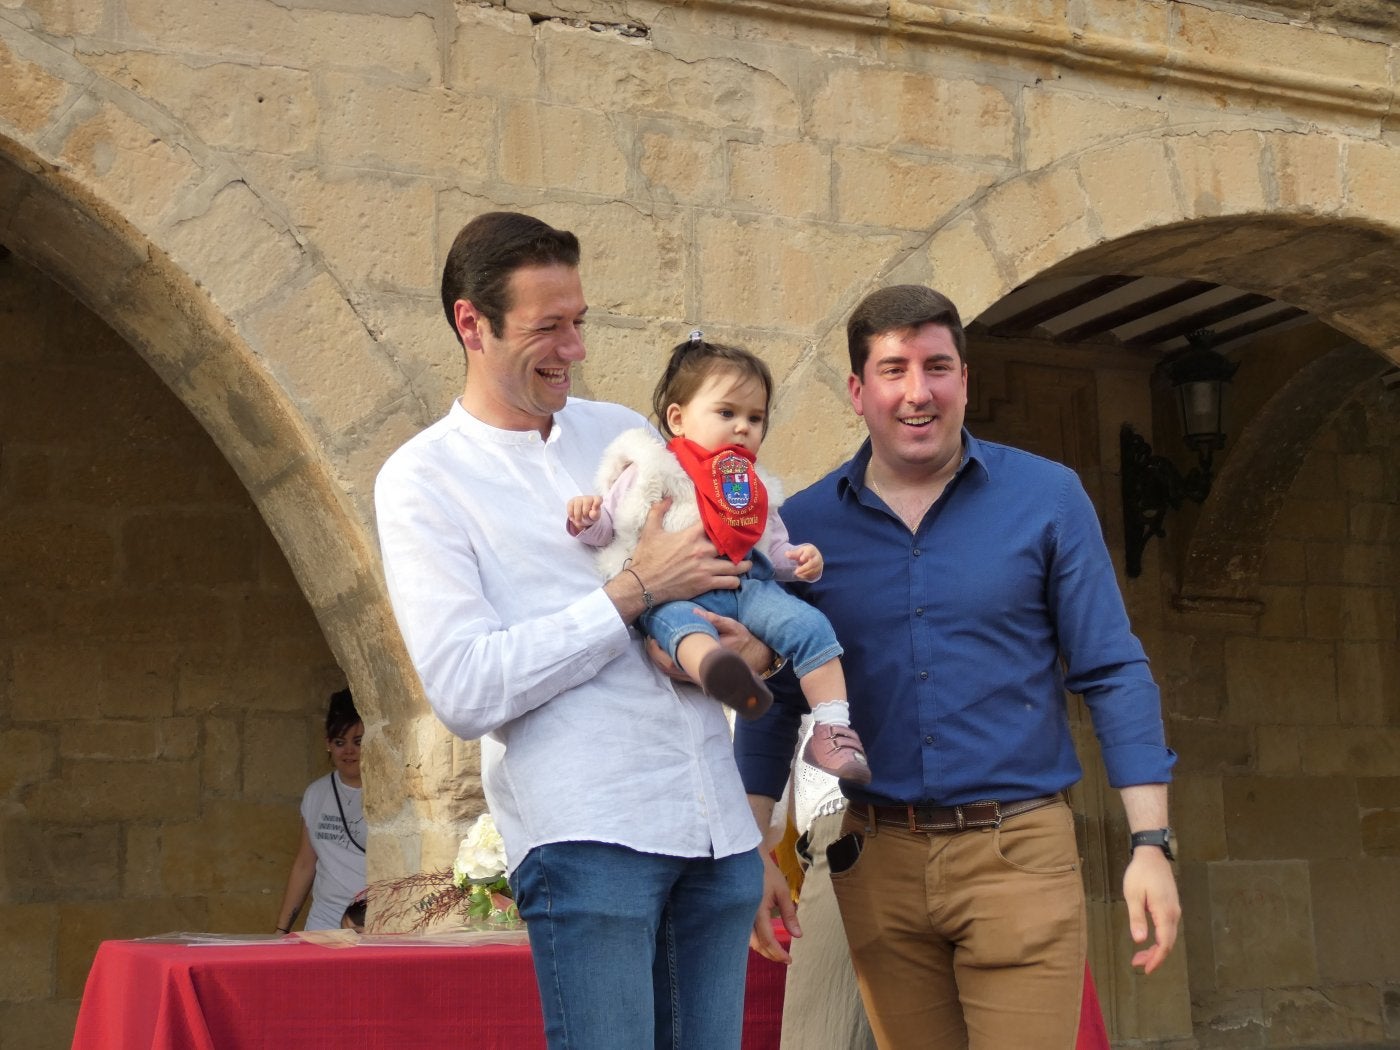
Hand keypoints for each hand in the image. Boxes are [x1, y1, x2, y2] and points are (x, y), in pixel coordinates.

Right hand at [566, 495, 602, 535]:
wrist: (582, 516)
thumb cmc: (591, 515)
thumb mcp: (595, 517)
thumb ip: (595, 515)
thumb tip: (592, 513)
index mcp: (597, 500)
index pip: (598, 499)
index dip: (597, 503)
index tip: (594, 508)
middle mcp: (588, 498)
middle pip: (587, 502)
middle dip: (585, 512)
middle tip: (585, 518)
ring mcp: (579, 498)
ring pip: (577, 504)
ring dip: (577, 515)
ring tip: (578, 520)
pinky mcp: (571, 501)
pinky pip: (570, 506)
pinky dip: (571, 514)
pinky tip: (573, 518)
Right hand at [628, 500, 748, 603]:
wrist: (643, 585)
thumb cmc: (646, 558)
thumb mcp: (649, 531)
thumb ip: (658, 511)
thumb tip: (668, 498)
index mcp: (690, 536)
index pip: (713, 524)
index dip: (724, 521)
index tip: (731, 521)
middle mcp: (701, 551)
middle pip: (729, 545)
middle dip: (738, 545)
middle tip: (744, 545)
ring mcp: (705, 569)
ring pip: (734, 566)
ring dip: (743, 565)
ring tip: (747, 564)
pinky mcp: (705, 584)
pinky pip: (729, 582)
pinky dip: (735, 581)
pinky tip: (736, 580)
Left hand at [645, 611, 772, 682]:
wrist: (757, 659)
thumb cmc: (744, 641)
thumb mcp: (733, 626)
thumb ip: (715, 620)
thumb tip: (695, 612)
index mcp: (706, 659)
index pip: (675, 660)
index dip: (659, 652)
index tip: (652, 638)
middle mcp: (701, 672)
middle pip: (668, 669)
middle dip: (654, 656)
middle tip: (648, 639)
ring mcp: (699, 677)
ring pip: (671, 673)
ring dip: (659, 661)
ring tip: (652, 644)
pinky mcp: (700, 676)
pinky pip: (678, 674)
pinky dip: (667, 664)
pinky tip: (663, 651)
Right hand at [750, 849, 800, 963]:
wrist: (746, 859)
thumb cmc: (766, 873)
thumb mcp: (782, 891)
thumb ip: (789, 914)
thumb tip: (798, 936)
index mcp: (757, 910)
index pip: (767, 939)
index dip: (778, 953)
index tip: (789, 960)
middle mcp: (745, 916)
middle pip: (756, 945)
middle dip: (770, 955)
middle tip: (785, 959)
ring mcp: (739, 915)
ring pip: (748, 941)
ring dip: (762, 949)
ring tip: (776, 952)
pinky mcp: (736, 914)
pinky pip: (743, 933)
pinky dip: (755, 941)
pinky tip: (764, 942)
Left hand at [787, 543, 823, 581]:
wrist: (814, 557)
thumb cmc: (804, 554)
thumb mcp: (799, 552)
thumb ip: (793, 554)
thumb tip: (786, 554)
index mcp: (812, 551)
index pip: (809, 553)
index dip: (805, 556)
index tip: (801, 559)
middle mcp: (817, 558)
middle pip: (812, 564)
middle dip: (803, 568)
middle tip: (795, 572)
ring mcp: (819, 565)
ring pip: (812, 571)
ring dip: (803, 573)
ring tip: (796, 572)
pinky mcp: (818, 572)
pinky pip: (812, 575)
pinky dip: (805, 576)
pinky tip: (800, 575)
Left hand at [1123, 847, 1179, 973]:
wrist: (1152, 855)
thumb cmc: (1140, 873)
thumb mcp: (1133, 895)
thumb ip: (1136, 918)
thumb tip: (1139, 941)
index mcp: (1164, 912)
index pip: (1164, 943)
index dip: (1156, 959)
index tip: (1146, 969)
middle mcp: (1173, 913)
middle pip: (1168, 943)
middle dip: (1154, 957)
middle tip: (1138, 964)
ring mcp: (1174, 909)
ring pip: (1169, 936)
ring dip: (1157, 949)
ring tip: (1140, 956)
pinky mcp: (1171, 906)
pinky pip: (1168, 928)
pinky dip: (1160, 939)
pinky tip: (1149, 940)